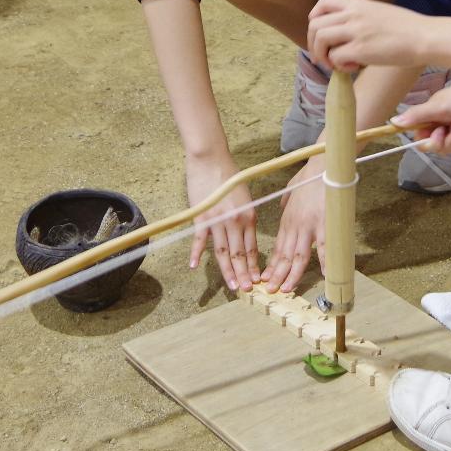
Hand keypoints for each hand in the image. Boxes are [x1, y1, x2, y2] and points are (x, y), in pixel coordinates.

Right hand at [185, 151, 258, 290]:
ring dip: (227, 271)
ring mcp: (217, 221)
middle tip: (247, 290)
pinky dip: (196, 253)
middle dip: (244, 274)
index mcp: (249, 216)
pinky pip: (199, 240)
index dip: (254, 265)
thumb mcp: (245, 196)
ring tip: (232, 286)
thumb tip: (245, 235)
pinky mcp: (201, 217)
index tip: (257, 279)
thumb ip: (246, 216)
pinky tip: (193, 266)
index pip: (252, 248)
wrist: (211, 159)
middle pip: (239, 254)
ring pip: (223, 252)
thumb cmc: (229, 175)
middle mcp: (235, 221)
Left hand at [260, 161, 326, 292]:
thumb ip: (287, 203)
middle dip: (276, 275)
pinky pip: (323, 247)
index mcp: (287, 220)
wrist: (322, 165)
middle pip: (284, 256)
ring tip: (286, 288)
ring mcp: (309, 226)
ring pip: (298, 256)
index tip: (266, 278)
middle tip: (271, 290)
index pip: (278, 248)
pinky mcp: (324, 224)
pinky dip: (325, 262)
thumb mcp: (291, 190)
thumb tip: (284, 208)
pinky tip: (325, 275)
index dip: (272, 265)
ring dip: (292, 274)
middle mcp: (295, 226)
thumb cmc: (309, 176)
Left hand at [307, 0, 431, 71]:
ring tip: (336, 64)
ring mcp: (355, 31)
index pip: (322, 4)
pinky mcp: (360, 50)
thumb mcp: (379, 11)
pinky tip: (354, 67)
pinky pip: (335, 58)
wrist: (424, 37)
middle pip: (315, 24)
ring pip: (320, 39)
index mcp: (357, 3)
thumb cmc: (407, 28)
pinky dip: (339, 66)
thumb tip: (343, 32)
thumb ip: (360, 16)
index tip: (320, 33)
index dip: (314, 19)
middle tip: (322, 57)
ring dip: (322, 55)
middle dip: (313, 43)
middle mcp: (353, 13)